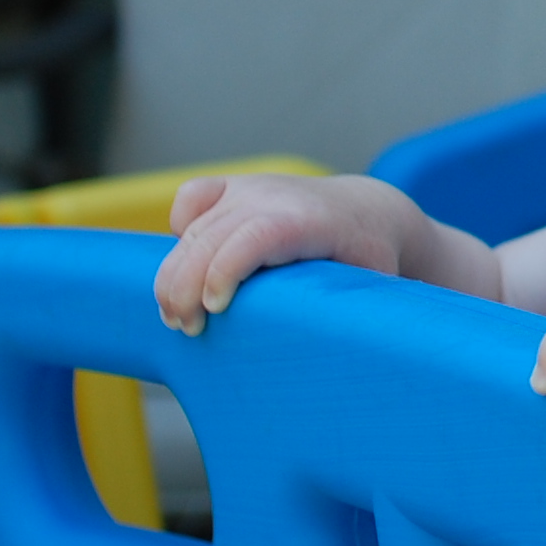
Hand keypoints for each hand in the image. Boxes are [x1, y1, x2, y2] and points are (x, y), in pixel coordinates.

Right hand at [153, 173, 440, 334]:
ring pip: (193, 228)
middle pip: (210, 239)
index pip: (255, 237)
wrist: (368, 209)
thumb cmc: (368, 257)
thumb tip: (337, 360)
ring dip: (174, 276)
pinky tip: (186, 260)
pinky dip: (181, 227)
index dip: (225, 270)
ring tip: (177, 318)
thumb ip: (353, 314)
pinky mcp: (234, 186)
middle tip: (187, 330)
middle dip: (185, 288)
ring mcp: (251, 188)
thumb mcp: (371, 284)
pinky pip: (192, 196)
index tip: (213, 310)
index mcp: (309, 222)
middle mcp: (273, 197)